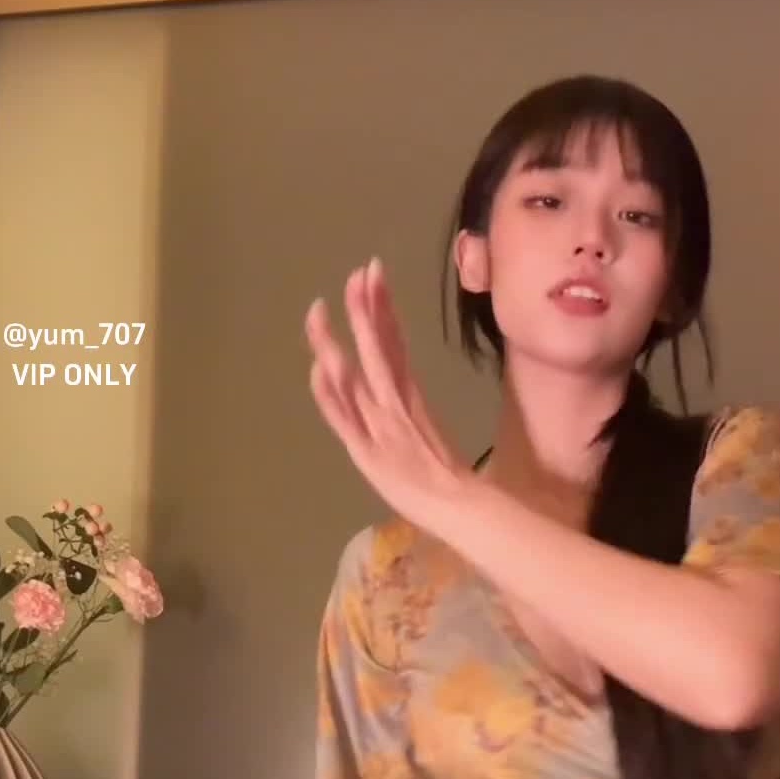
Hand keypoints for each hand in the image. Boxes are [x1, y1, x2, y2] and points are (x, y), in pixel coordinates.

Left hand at [306, 258, 470, 531]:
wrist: (461, 507)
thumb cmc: (451, 479)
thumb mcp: (431, 433)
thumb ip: (417, 407)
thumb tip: (405, 384)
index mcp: (410, 397)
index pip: (393, 342)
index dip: (381, 309)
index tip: (373, 276)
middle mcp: (394, 403)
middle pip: (376, 348)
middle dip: (364, 308)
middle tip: (360, 271)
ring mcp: (380, 425)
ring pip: (354, 376)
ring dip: (336, 342)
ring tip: (322, 308)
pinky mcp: (368, 451)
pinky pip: (343, 420)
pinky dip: (329, 394)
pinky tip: (318, 369)